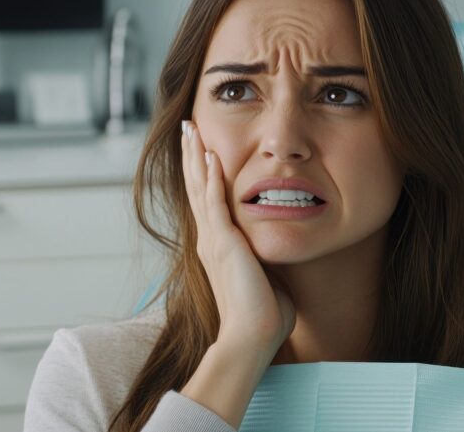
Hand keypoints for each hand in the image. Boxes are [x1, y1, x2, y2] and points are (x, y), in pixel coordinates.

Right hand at [181, 120, 295, 353]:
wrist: (253, 337)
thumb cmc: (264, 315)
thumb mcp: (265, 277)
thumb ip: (265, 260)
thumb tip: (276, 255)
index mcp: (218, 246)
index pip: (205, 199)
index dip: (200, 172)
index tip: (200, 147)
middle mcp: (210, 240)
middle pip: (195, 186)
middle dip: (191, 154)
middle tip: (186, 127)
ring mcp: (214, 241)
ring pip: (199, 188)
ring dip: (196, 156)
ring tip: (191, 129)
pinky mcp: (224, 244)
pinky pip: (214, 204)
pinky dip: (210, 178)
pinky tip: (210, 156)